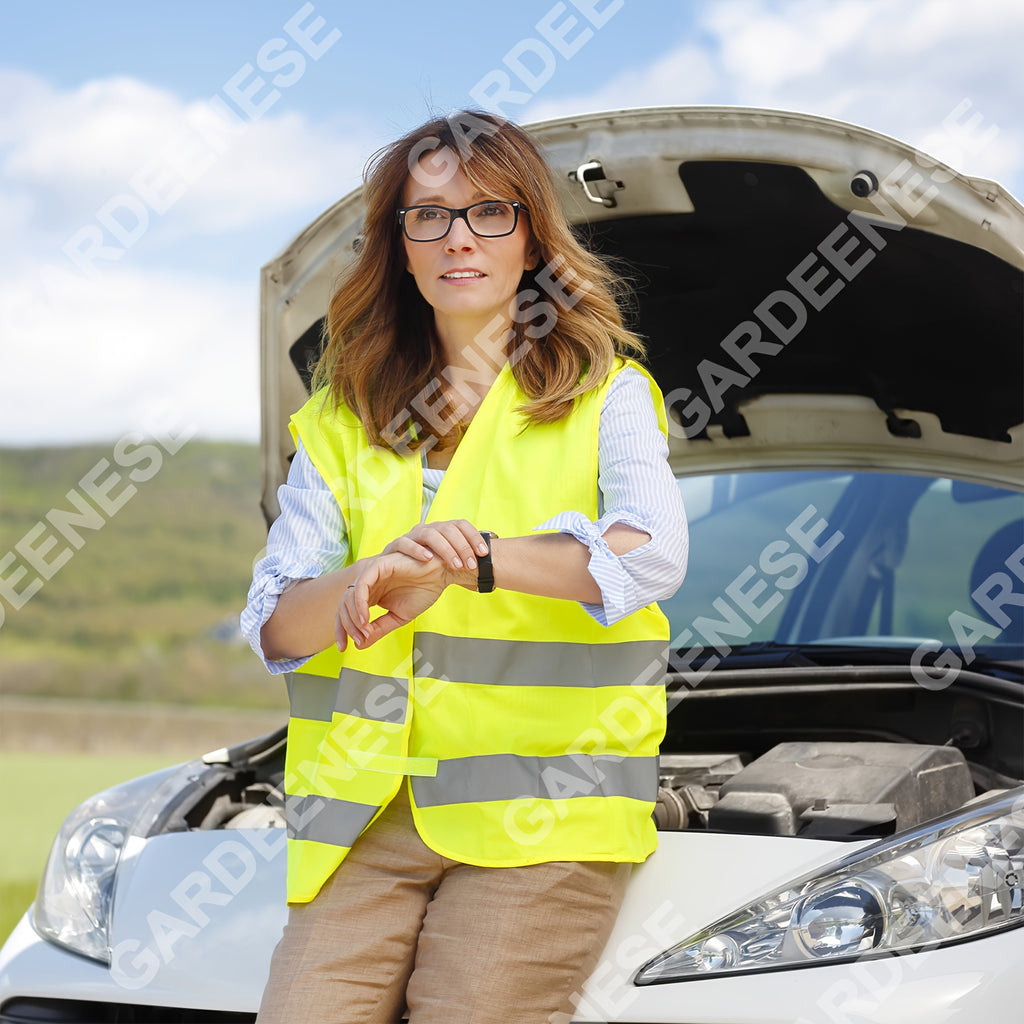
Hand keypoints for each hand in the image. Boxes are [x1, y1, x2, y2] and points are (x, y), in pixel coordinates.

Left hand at [335, 551, 454, 650]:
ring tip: (366, 632)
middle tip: (359, 640)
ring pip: (349, 596)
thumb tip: (359, 645)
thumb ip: (379, 629)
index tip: (344, 648)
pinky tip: (365, 618)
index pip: (346, 612)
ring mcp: (371, 574)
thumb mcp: (398, 617)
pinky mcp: (378, 566)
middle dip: (346, 626)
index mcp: (370, 594)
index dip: (342, 630)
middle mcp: (367, 584)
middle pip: (343, 605)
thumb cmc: (423, 591)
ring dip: (354, 617)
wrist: (440, 574)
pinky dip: (360, 603)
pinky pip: (361, 586)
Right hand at [383, 520, 489, 572]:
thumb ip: (462, 562)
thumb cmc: (424, 571)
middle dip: (463, 547)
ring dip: (445, 549)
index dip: (474, 536)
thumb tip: (486, 568)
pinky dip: (417, 550)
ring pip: (430, 534)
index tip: (485, 552)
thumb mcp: (447, 565)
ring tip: (455, 565)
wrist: (394, 577)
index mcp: (442, 531)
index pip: (461, 524)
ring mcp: (412, 536)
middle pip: (449, 528)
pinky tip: (429, 559)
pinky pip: (405, 543)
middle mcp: (428, 529)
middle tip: (472, 564)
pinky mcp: (395, 545)